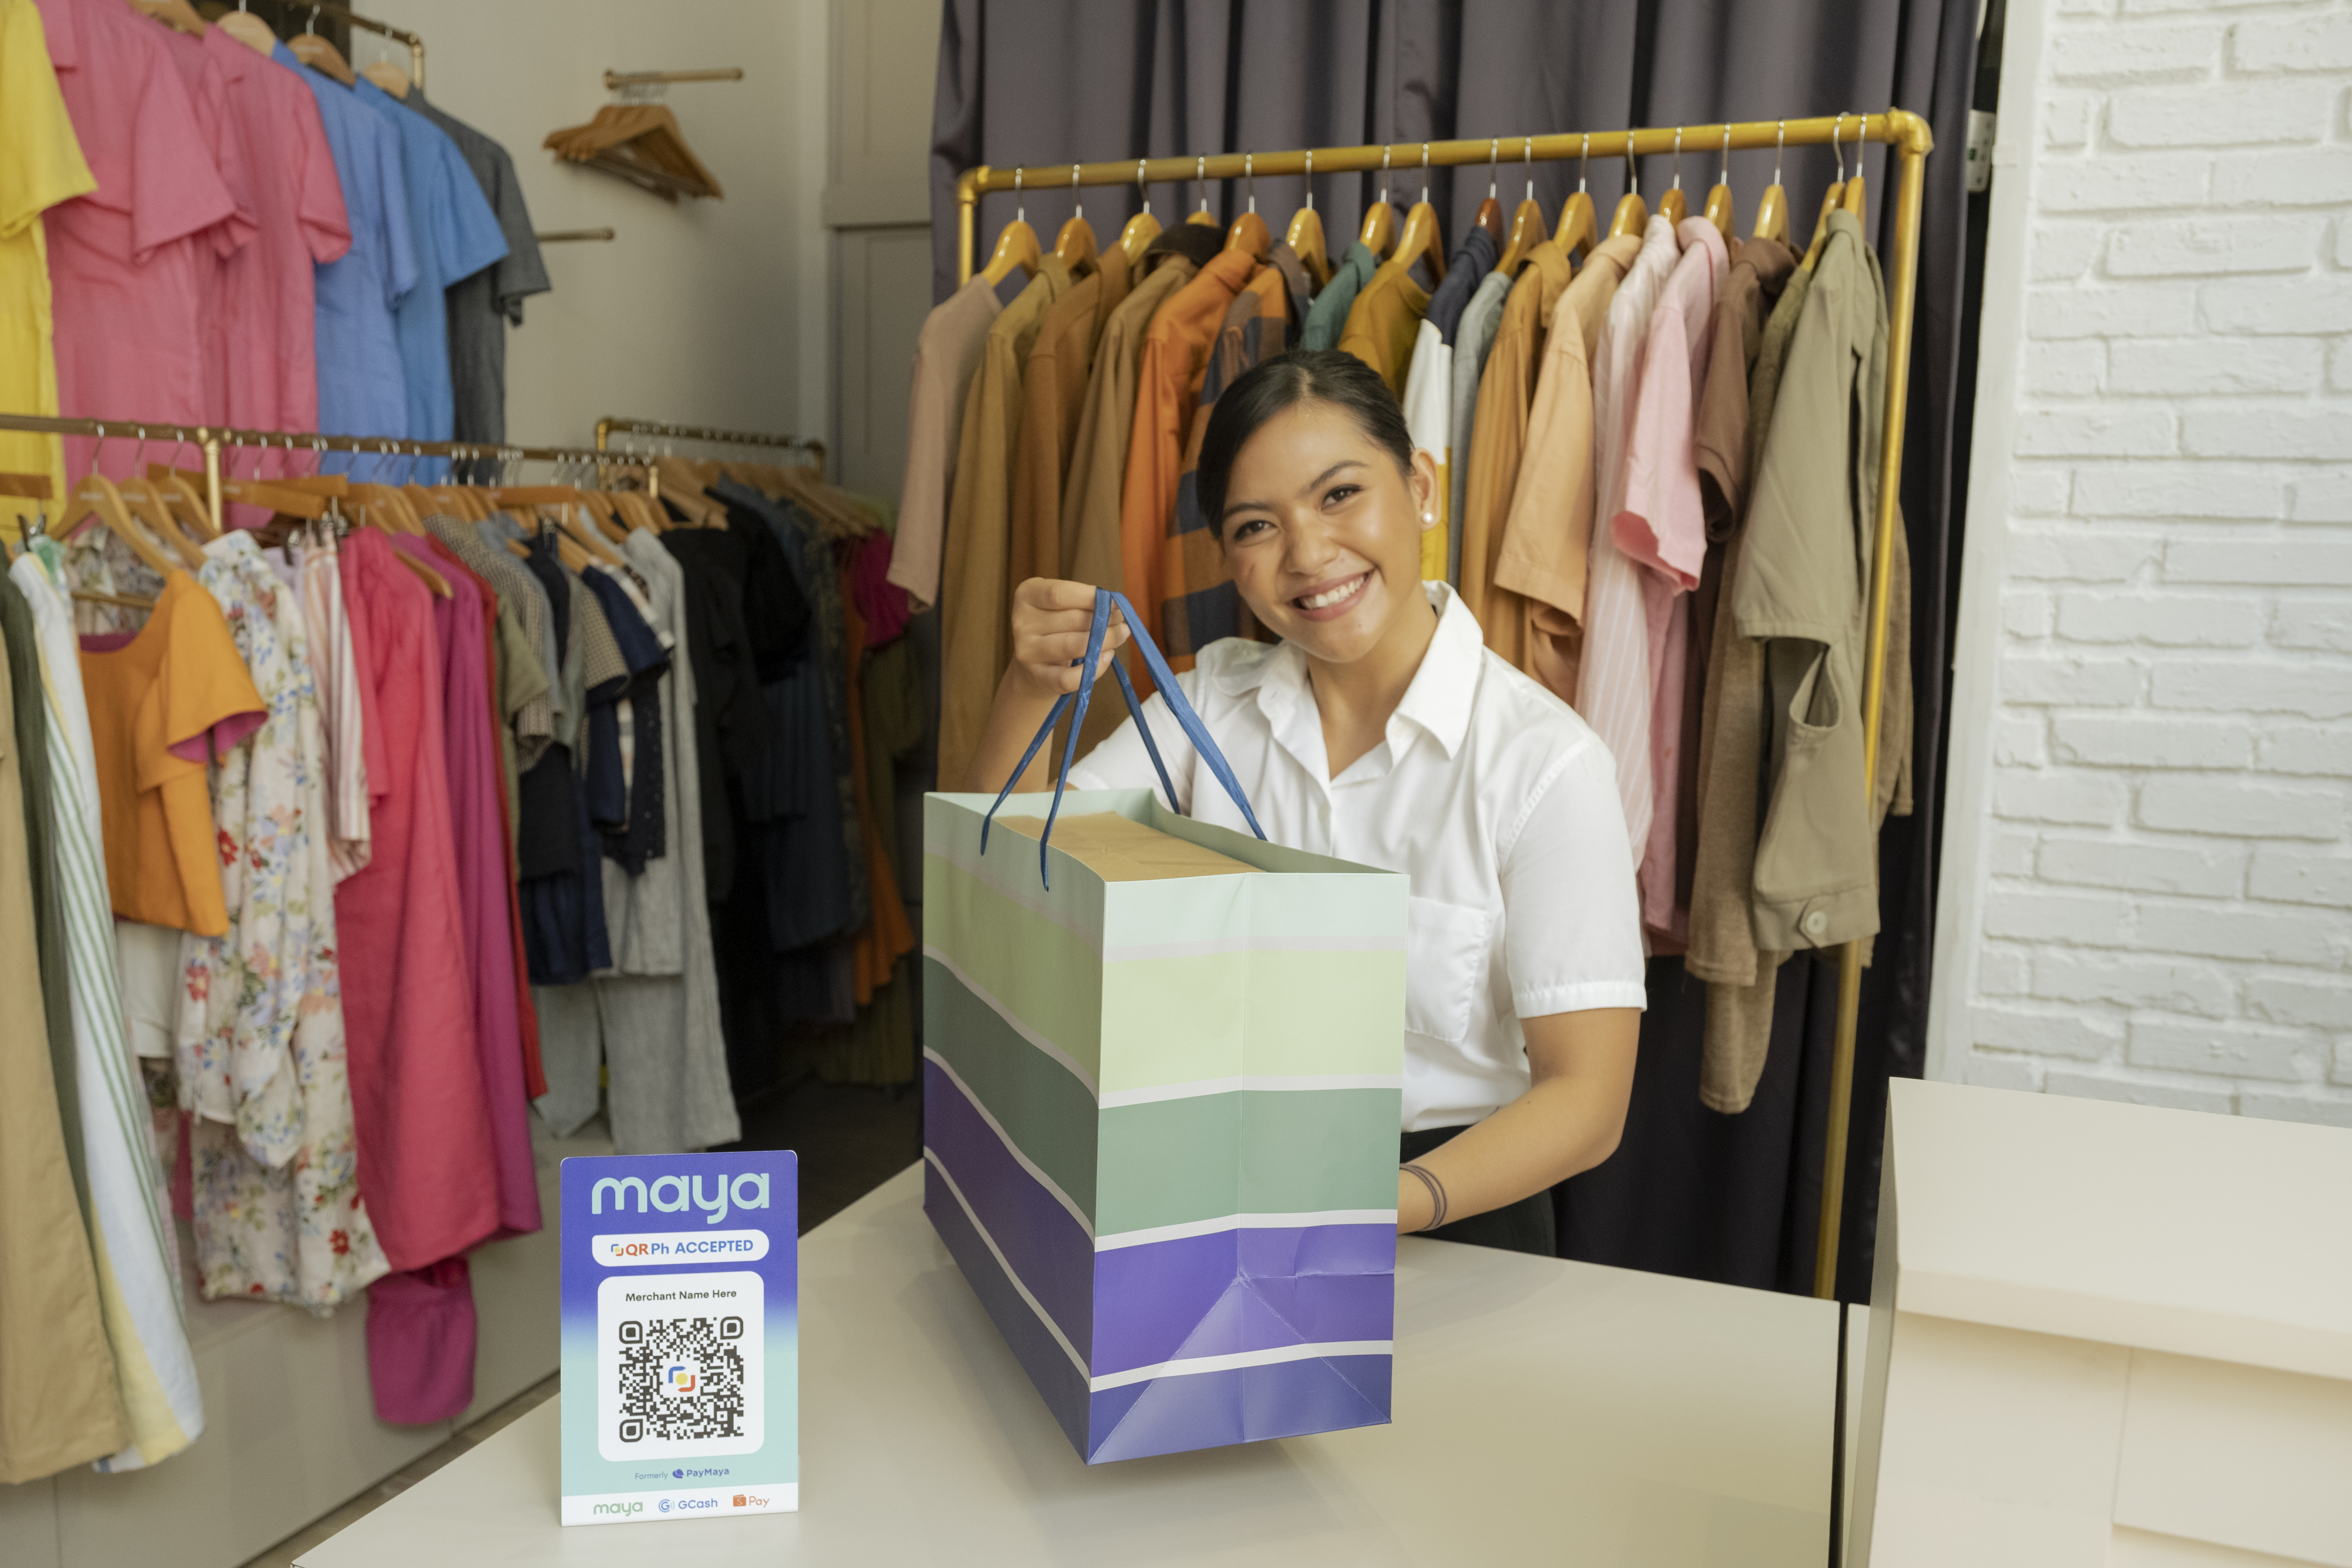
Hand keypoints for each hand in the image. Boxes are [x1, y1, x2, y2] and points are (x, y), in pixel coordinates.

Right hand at [1009, 578, 1130, 696]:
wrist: (1034, 665)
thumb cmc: (1056, 626)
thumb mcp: (1063, 605)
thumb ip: (1084, 602)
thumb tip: (1117, 608)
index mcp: (1026, 595)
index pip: (1059, 594)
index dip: (1090, 597)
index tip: (1115, 602)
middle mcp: (1022, 622)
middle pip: (1072, 619)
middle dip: (1105, 619)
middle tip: (1121, 620)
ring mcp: (1027, 651)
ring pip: (1074, 645)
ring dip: (1106, 640)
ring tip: (1121, 634)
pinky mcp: (1038, 677)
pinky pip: (1071, 677)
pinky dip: (1095, 667)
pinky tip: (1107, 656)